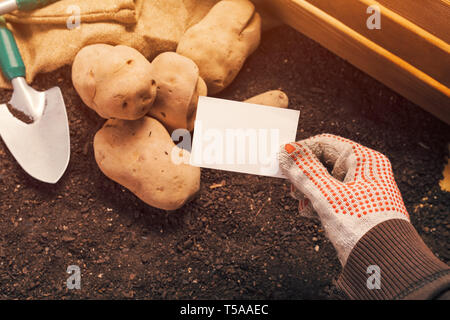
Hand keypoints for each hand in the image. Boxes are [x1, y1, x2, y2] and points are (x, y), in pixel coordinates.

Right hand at [279, 134, 408, 264]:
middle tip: (293, 187)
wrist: (383, 265)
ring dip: (308, 190)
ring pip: (323, 180)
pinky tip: (310, 214)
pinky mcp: (355, 207)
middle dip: (304, 175)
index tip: (282, 160)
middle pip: (323, 162)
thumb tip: (286, 151)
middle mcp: (364, 172)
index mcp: (365, 161)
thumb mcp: (328, 197)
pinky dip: (316, 202)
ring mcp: (360, 190)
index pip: (325, 144)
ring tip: (303, 203)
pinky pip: (329, 196)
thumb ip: (305, 172)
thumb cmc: (363, 228)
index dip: (301, 150)